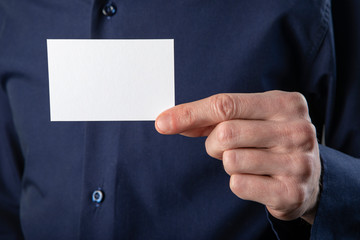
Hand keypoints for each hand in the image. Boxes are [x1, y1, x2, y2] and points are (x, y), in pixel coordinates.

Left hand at [155, 91, 320, 223]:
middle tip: (228, 147)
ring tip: (250, 161)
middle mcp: (297, 130)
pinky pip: (239, 185)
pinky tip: (258, 179)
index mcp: (286, 103)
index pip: (226, 105)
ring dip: (229, 163)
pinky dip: (239, 182)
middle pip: (225, 134)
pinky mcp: (291, 192)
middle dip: (214, 143)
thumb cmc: (270, 139)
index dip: (189, 114)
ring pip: (230, 161)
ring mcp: (297, 163)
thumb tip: (168, 121)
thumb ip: (211, 117)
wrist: (310, 176)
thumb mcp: (250, 118)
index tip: (163, 123)